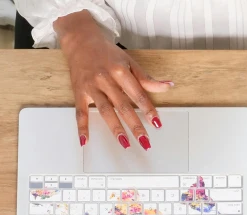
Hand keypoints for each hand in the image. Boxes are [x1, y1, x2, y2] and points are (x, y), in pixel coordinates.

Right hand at [55, 10, 171, 148]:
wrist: (81, 40)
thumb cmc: (107, 53)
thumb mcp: (129, 62)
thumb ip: (146, 79)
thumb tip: (168, 86)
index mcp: (120, 71)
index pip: (137, 94)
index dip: (148, 109)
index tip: (157, 124)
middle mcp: (106, 79)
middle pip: (123, 105)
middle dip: (135, 124)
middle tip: (144, 141)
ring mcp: (91, 87)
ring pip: (104, 110)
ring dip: (115, 128)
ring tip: (125, 143)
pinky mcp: (79, 93)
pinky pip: (80, 113)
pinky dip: (82, 127)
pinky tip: (86, 140)